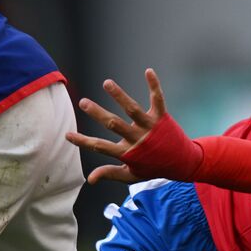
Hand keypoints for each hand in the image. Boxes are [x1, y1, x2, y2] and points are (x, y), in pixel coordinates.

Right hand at [68, 68, 197, 184]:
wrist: (183, 162)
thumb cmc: (153, 167)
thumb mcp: (131, 174)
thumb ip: (110, 173)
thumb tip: (89, 179)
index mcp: (128, 152)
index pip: (101, 147)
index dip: (83, 142)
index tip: (67, 135)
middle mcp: (138, 138)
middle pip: (114, 124)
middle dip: (98, 114)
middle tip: (83, 102)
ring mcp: (150, 127)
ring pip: (133, 110)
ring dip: (119, 96)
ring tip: (107, 83)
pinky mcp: (162, 117)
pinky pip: (157, 99)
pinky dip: (153, 85)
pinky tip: (148, 71)